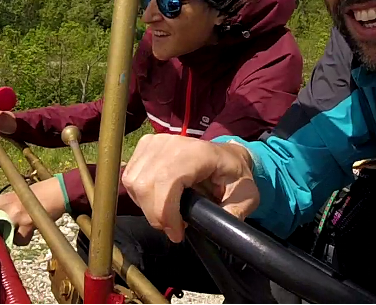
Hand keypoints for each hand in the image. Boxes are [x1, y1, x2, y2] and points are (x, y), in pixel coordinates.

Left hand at [0, 177, 65, 245]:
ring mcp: (16, 215)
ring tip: (8, 235)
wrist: (57, 192)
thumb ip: (7, 202)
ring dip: (3, 236)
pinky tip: (25, 236)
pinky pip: (19, 240)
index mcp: (5, 197)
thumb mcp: (20, 193)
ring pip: (0, 231)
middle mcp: (7, 205)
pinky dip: (21, 240)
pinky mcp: (27, 224)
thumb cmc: (41, 191)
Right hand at [122, 133, 260, 243]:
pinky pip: (130, 176)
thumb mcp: (246, 196)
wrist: (226, 155)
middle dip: (155, 215)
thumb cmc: (235, 175)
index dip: (166, 212)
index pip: (167, 181)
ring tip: (166, 213)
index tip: (177, 233)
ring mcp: (156, 141)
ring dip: (146, 206)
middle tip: (172, 227)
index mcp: (199, 152)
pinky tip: (156, 199)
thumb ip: (233, 214)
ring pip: (134, 182)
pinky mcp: (145, 145)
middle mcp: (173, 143)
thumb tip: (217, 230)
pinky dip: (139, 195)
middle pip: (145, 185)